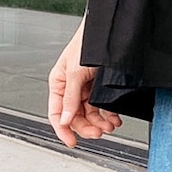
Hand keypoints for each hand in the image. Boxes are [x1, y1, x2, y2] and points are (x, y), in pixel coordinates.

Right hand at [48, 24, 122, 148]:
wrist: (109, 29)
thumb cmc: (87, 42)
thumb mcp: (75, 71)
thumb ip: (70, 97)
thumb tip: (65, 120)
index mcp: (58, 83)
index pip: (56, 113)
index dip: (63, 130)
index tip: (72, 142)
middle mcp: (71, 88)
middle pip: (75, 117)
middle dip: (87, 127)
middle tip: (99, 132)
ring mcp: (86, 88)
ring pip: (90, 114)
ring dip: (99, 123)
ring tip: (110, 126)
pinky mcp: (100, 87)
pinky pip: (102, 107)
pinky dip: (108, 115)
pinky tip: (114, 119)